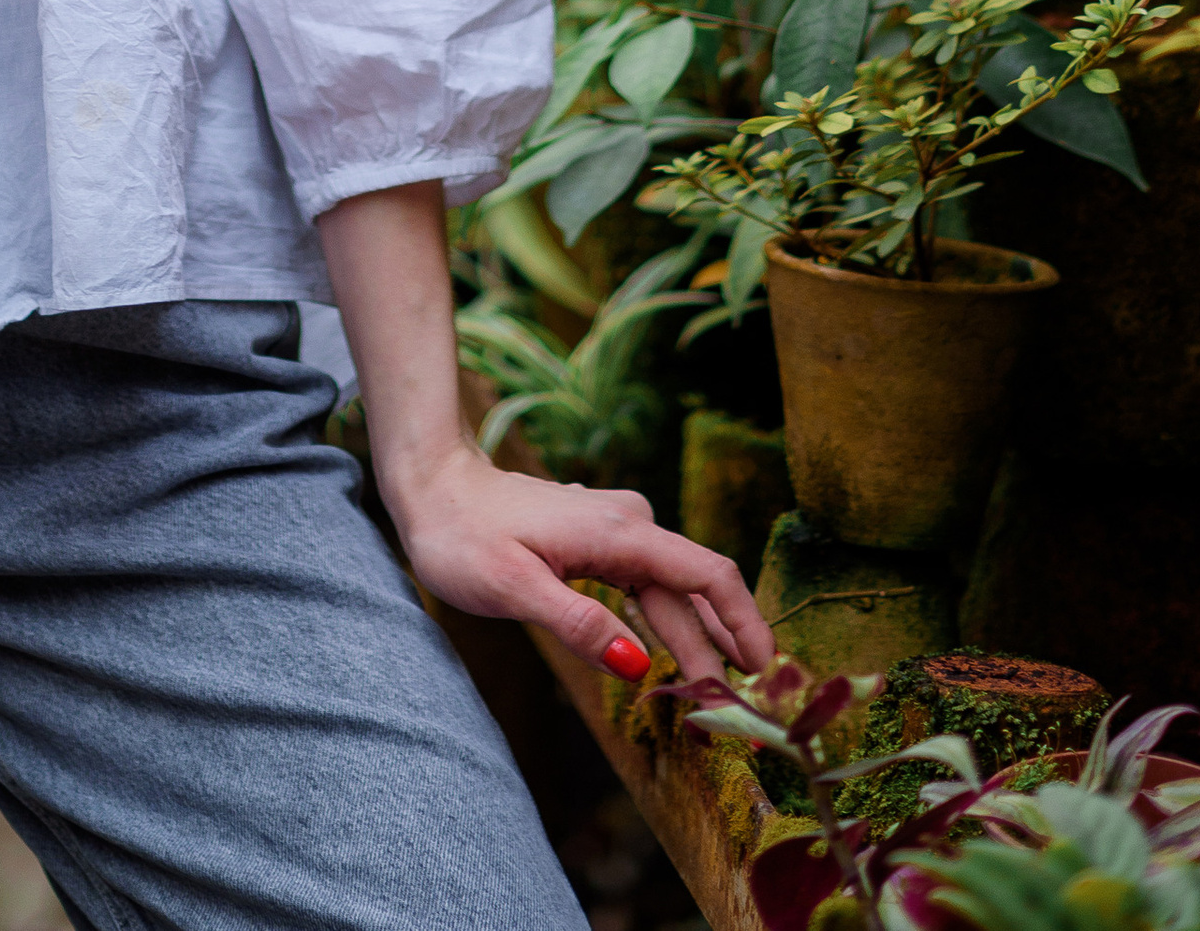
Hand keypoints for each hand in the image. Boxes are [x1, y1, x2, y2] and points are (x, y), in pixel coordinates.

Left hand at [382, 437, 770, 690]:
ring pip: (671, 590)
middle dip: (721, 649)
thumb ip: (579, 624)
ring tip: (718, 694)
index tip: (767, 674)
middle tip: (741, 713)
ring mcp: (615, 529)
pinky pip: (647, 584)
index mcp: (619, 531)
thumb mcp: (513, 587)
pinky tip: (677, 654)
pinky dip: (668, 620)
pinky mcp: (600, 540)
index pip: (708, 574)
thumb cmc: (463, 535)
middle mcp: (628, 523)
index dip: (744, 624)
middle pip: (693, 591)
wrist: (432, 486)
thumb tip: (640, 663)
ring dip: (697, 638)